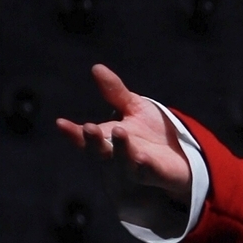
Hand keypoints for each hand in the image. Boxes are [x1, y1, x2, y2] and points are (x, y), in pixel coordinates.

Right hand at [56, 63, 191, 237]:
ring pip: (123, 163)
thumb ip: (115, 92)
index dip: (73, 132)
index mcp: (107, 139)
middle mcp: (117, 156)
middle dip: (93, 141)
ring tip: (118, 131)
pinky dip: (144, 166)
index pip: (85, 138)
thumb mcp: (133, 107)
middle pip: (100, 152)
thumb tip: (96, 68)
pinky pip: (149, 172)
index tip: (60, 123)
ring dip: (120, 149)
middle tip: (88, 128)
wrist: (182, 154)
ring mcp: (136, 168)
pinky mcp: (156, 174)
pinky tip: (142, 158)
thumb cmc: (152, 132)